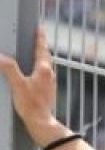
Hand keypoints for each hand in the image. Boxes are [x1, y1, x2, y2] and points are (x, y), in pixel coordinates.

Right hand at [0, 26, 59, 146]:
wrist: (41, 122)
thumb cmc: (31, 105)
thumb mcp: (17, 85)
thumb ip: (9, 69)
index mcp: (44, 69)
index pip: (42, 48)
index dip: (40, 37)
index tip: (39, 28)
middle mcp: (50, 73)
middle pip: (45, 55)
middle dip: (41, 45)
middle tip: (37, 36)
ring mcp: (50, 81)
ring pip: (46, 64)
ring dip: (40, 56)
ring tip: (34, 51)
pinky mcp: (47, 89)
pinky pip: (43, 73)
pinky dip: (38, 66)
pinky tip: (33, 71)